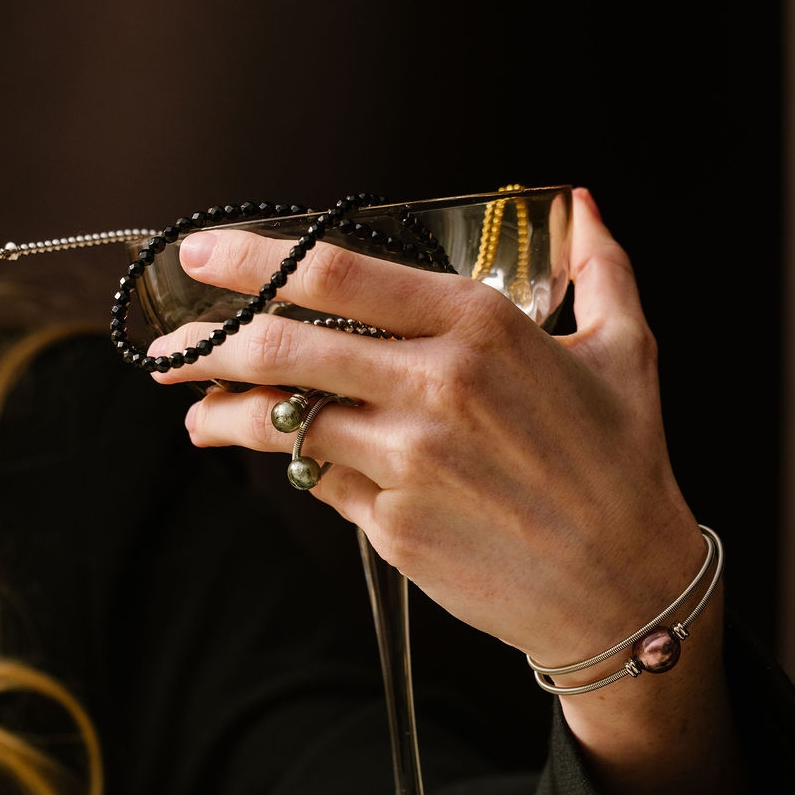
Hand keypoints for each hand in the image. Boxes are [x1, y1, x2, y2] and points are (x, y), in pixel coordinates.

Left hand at [148, 188, 748, 794]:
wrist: (627, 588)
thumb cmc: (625, 464)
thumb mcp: (625, 350)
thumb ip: (600, 267)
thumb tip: (586, 205)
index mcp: (482, 327)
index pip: (335, 276)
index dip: (251, 259)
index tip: (199, 254)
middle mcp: (436, 388)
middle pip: (284, 347)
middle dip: (207, 341)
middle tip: (167, 344)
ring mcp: (410, 464)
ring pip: (285, 423)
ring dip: (225, 415)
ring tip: (198, 414)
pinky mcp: (396, 528)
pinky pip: (323, 485)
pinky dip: (299, 468)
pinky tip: (288, 462)